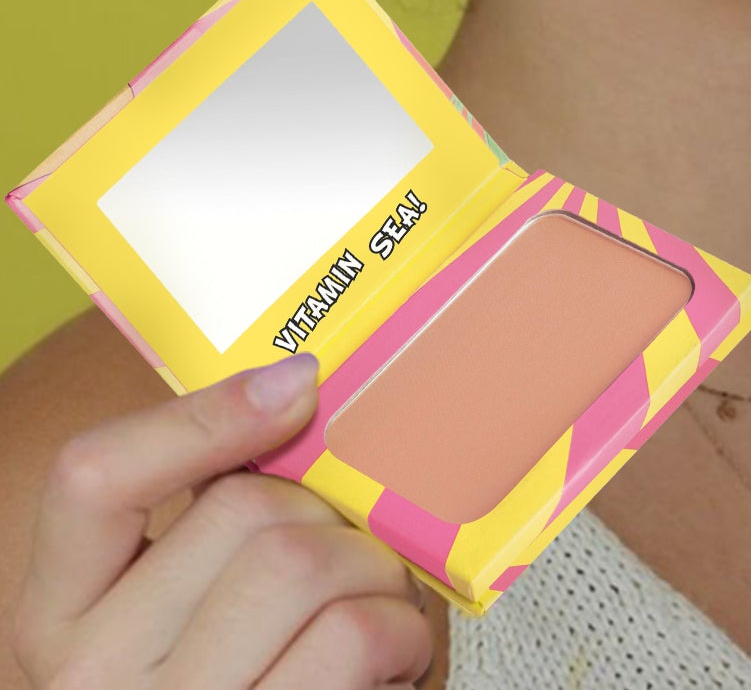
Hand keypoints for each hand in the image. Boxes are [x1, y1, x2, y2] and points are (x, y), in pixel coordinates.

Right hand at [12, 353, 435, 689]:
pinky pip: (353, 639)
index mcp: (57, 620)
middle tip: (363, 552)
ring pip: (307, 562)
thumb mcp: (176, 616)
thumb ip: (207, 532)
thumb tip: (295, 393)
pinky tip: (394, 659)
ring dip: (379, 573)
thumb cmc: (236, 688)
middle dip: (336, 514)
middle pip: (246, 512)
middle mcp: (89, 680)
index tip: (299, 383)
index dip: (203, 413)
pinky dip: (401, 634)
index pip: (93, 476)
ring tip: (386, 610)